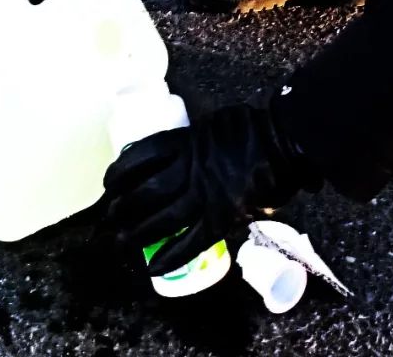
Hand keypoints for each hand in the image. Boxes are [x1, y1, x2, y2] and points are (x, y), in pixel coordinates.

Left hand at [102, 102, 318, 274]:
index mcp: (186, 143)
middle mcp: (190, 170)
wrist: (283, 141)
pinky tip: (154, 268)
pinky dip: (172, 257)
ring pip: (162, 220)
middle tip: (111, 218)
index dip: (121, 171)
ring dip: (138, 234)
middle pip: (146, 192)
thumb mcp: (212, 125)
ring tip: (121, 244)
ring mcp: (206, 196)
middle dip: (123, 208)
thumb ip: (193, 141)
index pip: (143, 157)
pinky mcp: (222, 218)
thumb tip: (179, 154)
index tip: (109, 182)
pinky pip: (192, 243)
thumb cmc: (252, 127)